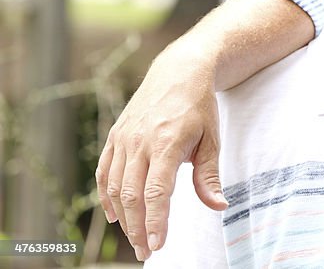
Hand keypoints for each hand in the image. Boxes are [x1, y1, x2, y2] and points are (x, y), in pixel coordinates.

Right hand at [95, 43, 226, 261]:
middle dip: (138, 228)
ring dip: (124, 218)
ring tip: (135, 239)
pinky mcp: (115, 136)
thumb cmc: (199, 108)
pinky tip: (115, 216)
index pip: (157, 192)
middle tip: (145, 252)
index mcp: (167, 143)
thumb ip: (209, 175)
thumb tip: (218, 206)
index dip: (155, 222)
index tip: (157, 246)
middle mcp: (140, 142)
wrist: (179, 72)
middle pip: (132, 195)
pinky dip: (106, 197)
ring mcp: (124, 139)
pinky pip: (105, 172)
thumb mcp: (212, 139)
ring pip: (116, 187)